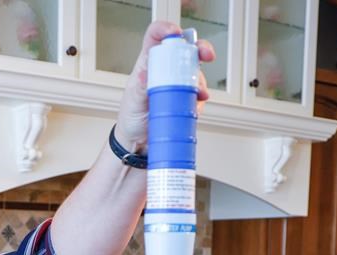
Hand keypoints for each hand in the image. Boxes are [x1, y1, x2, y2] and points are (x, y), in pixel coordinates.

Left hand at [114, 21, 215, 151]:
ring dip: (200, 82)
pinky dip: (200, 100)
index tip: (176, 33)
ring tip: (195, 96)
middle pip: (185, 49)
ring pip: (196, 72)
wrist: (138, 142)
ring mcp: (177, 84)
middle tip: (205, 55)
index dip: (166, 30)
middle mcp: (165, 70)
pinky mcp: (186, 99)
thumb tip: (146, 74)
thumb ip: (141, 86)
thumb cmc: (131, 117)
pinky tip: (194, 108)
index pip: (156, 37)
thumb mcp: (133, 101)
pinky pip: (199, 94)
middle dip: (199, 49)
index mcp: (148, 64)